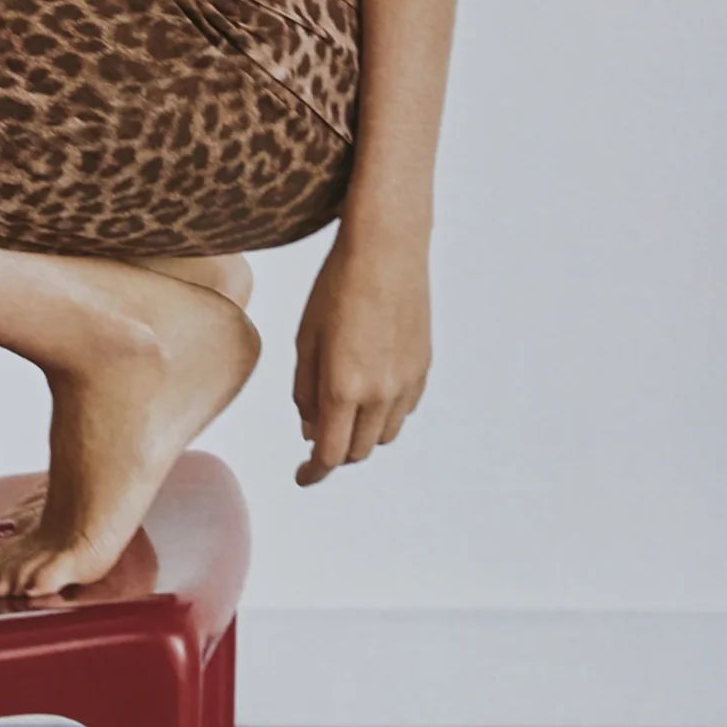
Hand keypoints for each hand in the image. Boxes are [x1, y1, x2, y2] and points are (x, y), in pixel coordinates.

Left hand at [291, 224, 429, 484]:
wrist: (387, 249)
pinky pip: (403, 411)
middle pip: (357, 451)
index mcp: (343, 386)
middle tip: (315, 439)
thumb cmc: (336, 286)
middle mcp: (380, 393)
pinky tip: (369, 391)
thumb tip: (309, 430)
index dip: (312, 472)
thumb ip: (305, 389)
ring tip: (342, 414)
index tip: (302, 477)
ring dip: (361, 436)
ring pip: (384, 436)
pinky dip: (384, 414)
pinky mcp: (424, 369)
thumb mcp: (306, 337)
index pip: (328, 453)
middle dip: (334, 453)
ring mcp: (406, 383)